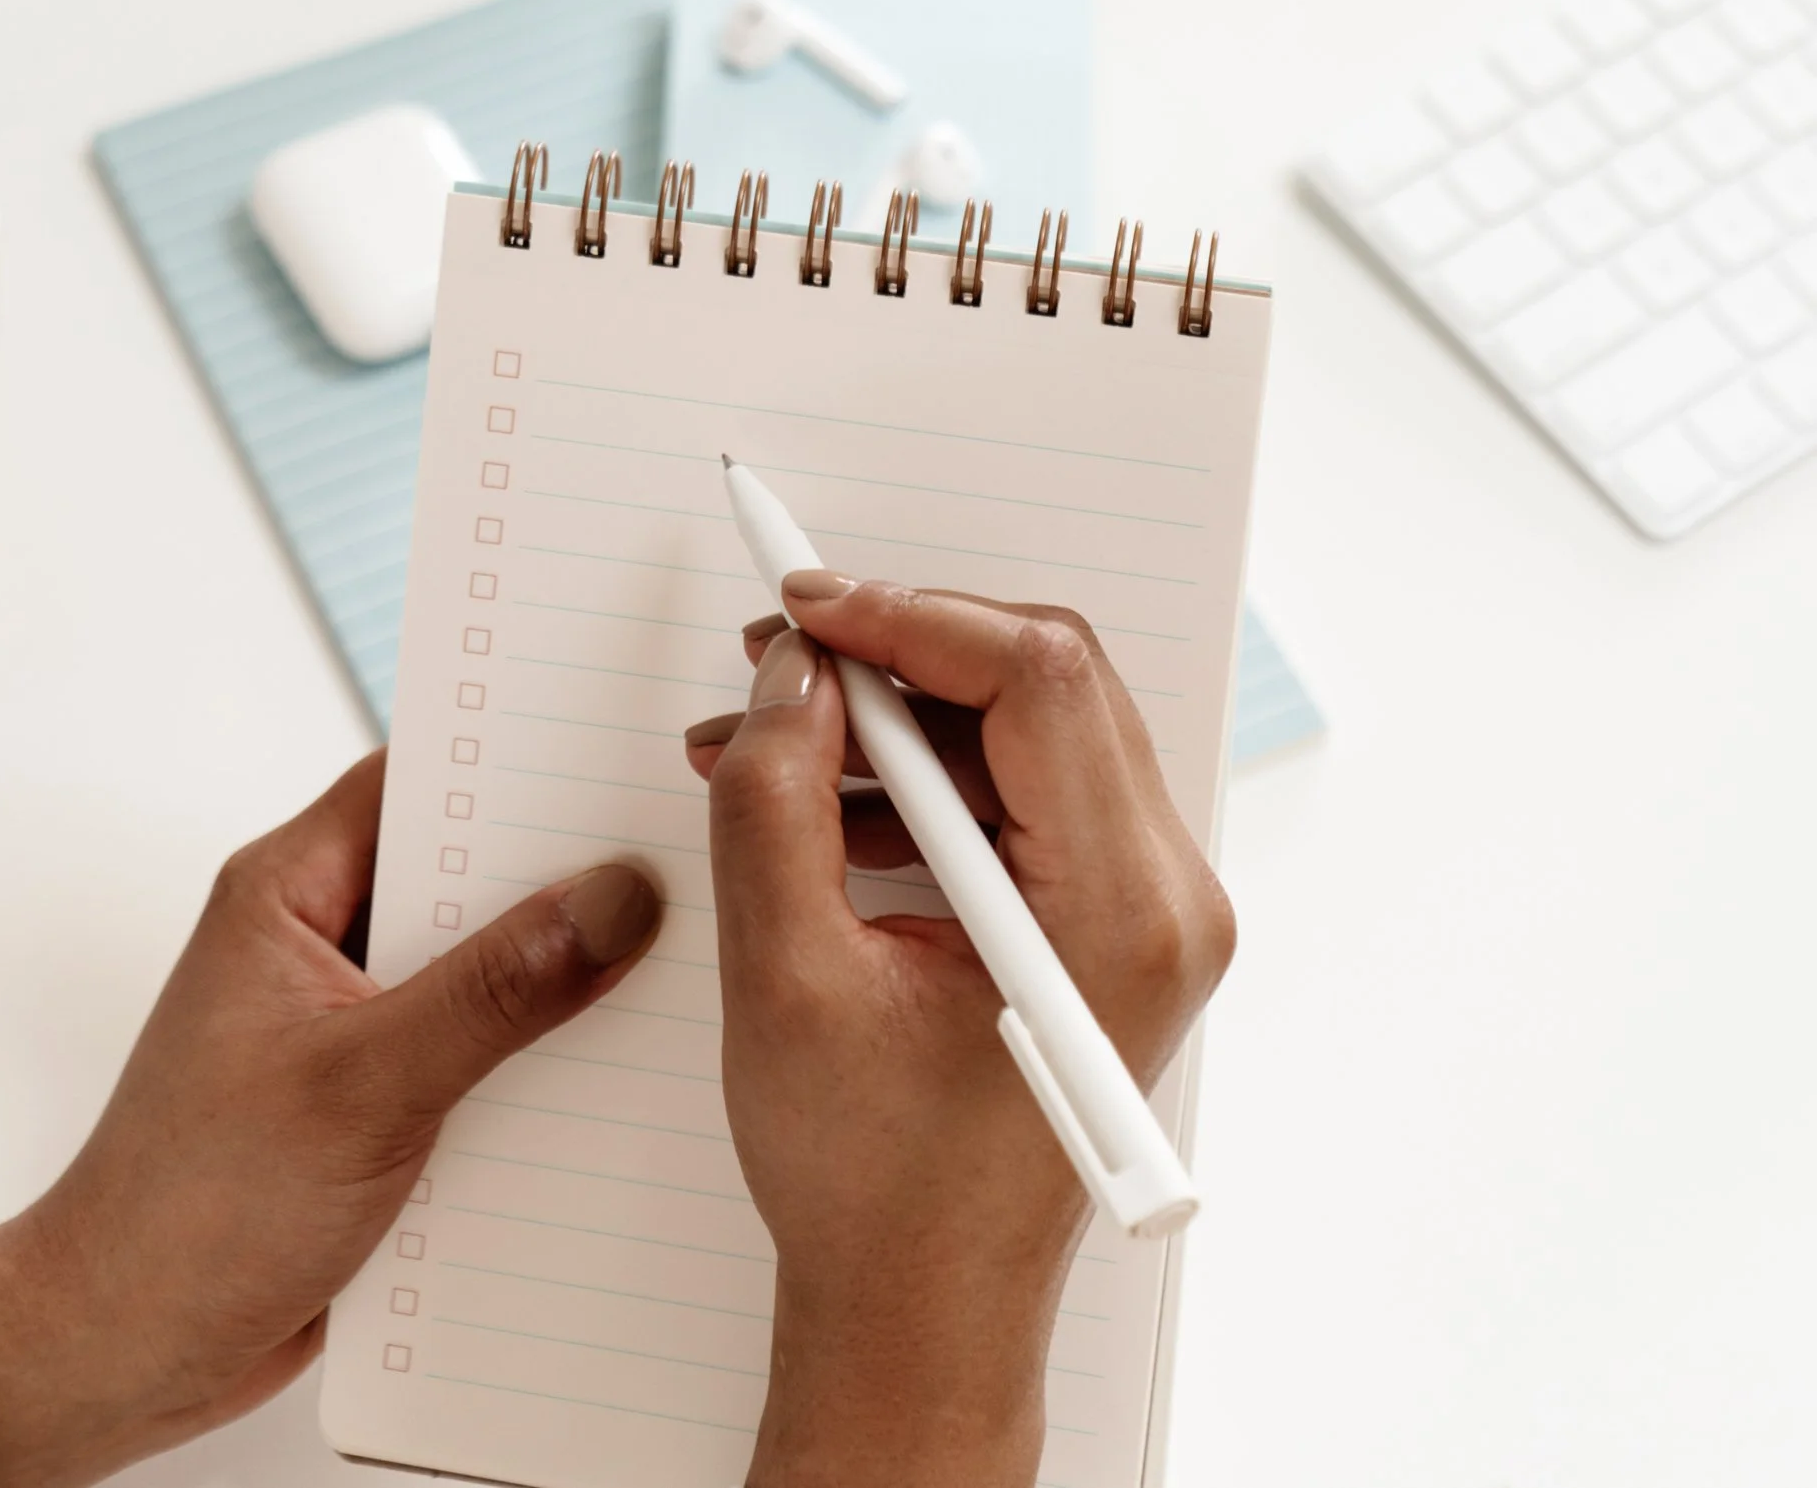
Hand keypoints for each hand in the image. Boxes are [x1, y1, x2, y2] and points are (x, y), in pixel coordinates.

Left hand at [0, 751, 661, 1487]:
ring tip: (671, 971)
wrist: (124, 1355)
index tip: (614, 748)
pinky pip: (476, 1057)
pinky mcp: (374, 1105)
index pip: (416, 781)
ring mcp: (348, 1027)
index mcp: (286, 895)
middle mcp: (318, 944)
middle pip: (461, 876)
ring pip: (479, 971)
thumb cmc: (191, 1214)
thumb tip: (612, 898)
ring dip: (553, 984)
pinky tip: (613, 1084)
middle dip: (557, 877)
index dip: (510, 759)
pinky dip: (534, 1067)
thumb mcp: (362, 1087)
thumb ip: (493, 992)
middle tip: (677, 864)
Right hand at [683, 577, 1233, 1487]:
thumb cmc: (873, 1187)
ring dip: (893, 718)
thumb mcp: (787, 976)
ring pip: (1026, 725)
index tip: (801, 612)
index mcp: (1117, 914)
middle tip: (775, 663)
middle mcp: (1165, 899)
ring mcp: (1145, 910)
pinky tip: (814, 800)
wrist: (921, 1312)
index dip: (908, 618)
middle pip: (1044, 683)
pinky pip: (1022, 787)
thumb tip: (793, 672)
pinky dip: (919, 774)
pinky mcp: (1107, 920)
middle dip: (896, 653)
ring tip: (761, 744)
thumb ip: (777, 799)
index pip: (1036, 678)